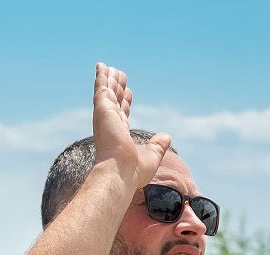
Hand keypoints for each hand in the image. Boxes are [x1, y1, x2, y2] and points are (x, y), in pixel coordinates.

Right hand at [91, 63, 170, 191]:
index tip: (129, 92)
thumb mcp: (152, 156)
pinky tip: (102, 66)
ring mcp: (105, 116)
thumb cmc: (133, 171)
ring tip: (111, 67)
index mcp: (119, 135)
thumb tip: (167, 137)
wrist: (121, 172)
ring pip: (107, 92)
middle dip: (116, 88)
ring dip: (109, 79)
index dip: (126, 103)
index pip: (123, 114)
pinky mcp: (102, 109)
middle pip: (114, 101)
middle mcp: (110, 124)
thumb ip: (158, 146)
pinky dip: (101, 77)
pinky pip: (102, 88)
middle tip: (120, 75)